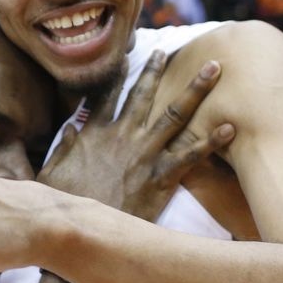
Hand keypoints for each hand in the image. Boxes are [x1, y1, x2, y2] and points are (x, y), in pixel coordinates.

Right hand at [39, 50, 233, 221]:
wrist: (82, 231)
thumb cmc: (66, 205)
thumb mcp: (53, 172)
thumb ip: (63, 147)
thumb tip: (70, 127)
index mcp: (94, 134)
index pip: (106, 95)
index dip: (116, 75)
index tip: (124, 58)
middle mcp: (122, 136)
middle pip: (143, 95)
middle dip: (156, 70)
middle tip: (166, 51)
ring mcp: (144, 154)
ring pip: (174, 114)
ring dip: (196, 90)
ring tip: (214, 68)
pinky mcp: (161, 177)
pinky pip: (190, 155)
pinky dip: (211, 142)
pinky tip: (230, 127)